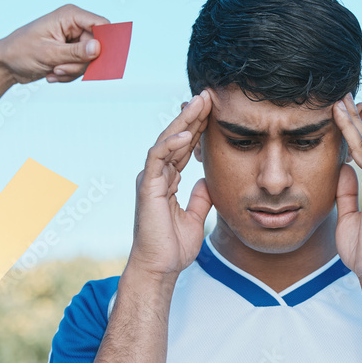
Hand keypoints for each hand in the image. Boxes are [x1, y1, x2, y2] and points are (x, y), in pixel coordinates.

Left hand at [0, 4, 110, 83]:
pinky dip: (68, 74)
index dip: (105, 42)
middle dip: (80, 63)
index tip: (97, 58)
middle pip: (97, 47)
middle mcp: (74, 25)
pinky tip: (52, 73)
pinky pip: (81, 67)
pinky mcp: (70, 53)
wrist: (6, 63)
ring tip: (54, 71)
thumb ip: (76, 52)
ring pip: (89, 60)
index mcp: (70, 15)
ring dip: (72, 71)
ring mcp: (72, 39)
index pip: (101, 24)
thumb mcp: (49, 53)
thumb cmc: (21, 51)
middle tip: (60, 68)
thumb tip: (98, 48)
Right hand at [126, 91, 213, 280]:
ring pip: (166, 142)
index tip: (214, 110)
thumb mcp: (195, 218)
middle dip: (192, 116)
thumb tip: (207, 181)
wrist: (160, 268)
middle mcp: (157, 176)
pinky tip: (185, 134)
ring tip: (200, 102)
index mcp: (168, 181)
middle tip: (208, 94)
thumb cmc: (174, 248)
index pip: (184, 147)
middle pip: (175, 138)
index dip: (198, 128)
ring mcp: (151, 180)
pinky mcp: (147, 189)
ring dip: (183, 122)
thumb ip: (200, 198)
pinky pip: (157, 160)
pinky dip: (170, 146)